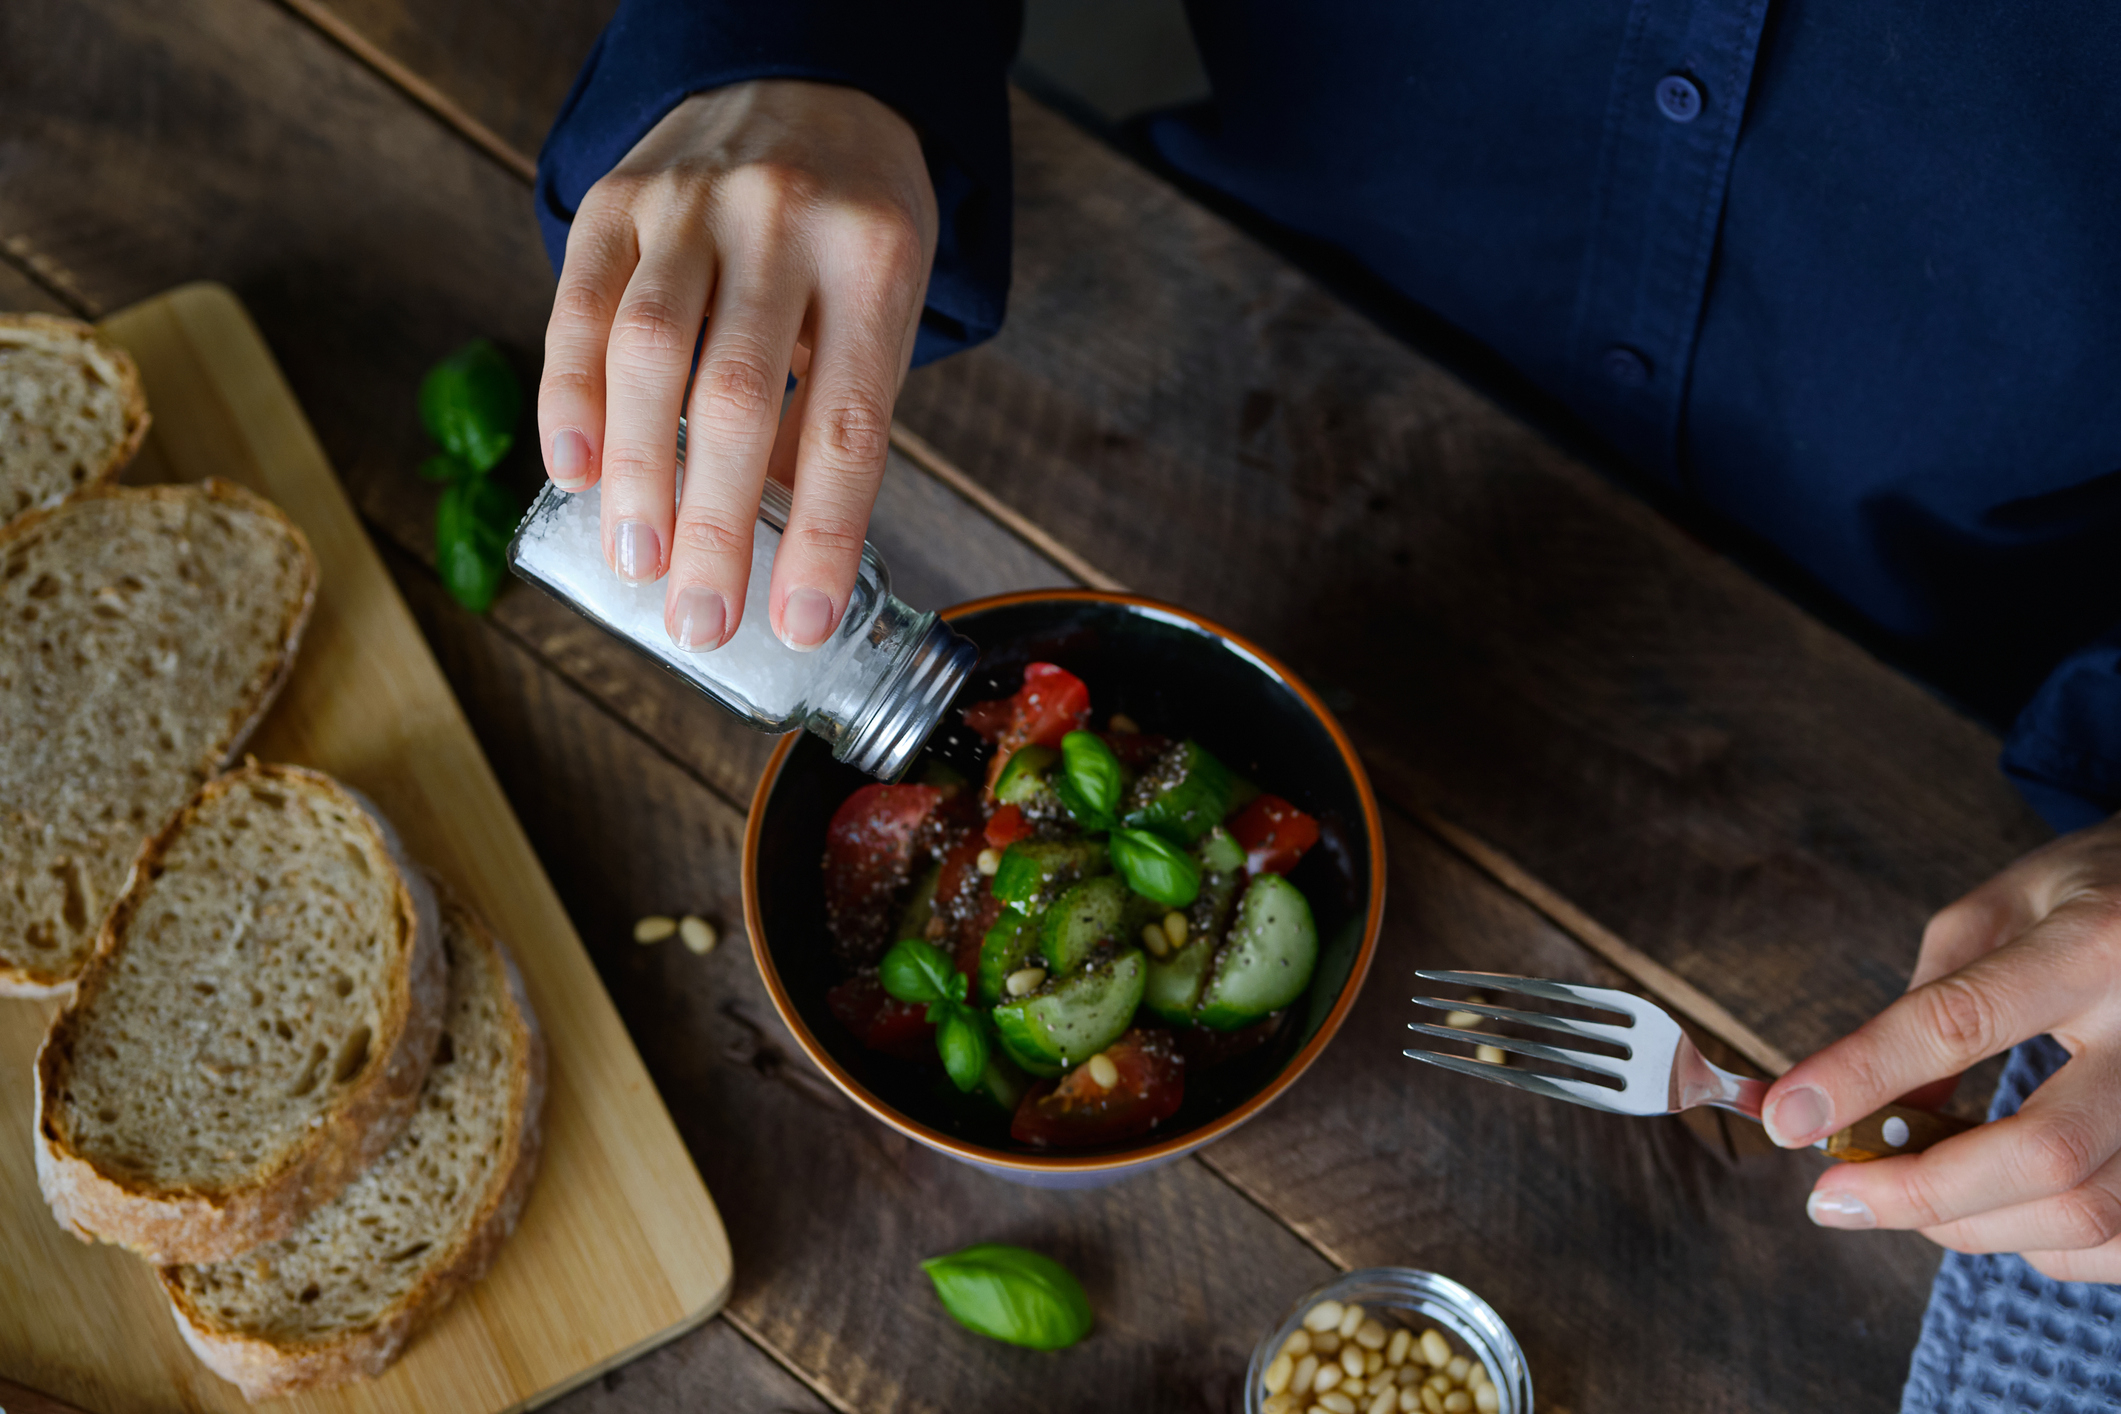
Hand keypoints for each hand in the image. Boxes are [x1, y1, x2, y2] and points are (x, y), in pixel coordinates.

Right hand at [537, 80, 936, 651]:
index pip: (845, 422)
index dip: (820, 534)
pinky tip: (576, 470)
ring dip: (636, 473)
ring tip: (634, 562)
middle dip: (712, 525)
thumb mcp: (882, 303)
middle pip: (736, 396)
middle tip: (698, 619)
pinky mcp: (618, 198)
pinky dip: (570, 397)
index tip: (799, 623)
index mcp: (872, 261)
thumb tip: (779, 544)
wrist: (803, 74)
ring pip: (646, 352)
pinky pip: (579, 305)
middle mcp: (782, 221)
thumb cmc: (852, 223)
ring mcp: (692, 203)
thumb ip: (830, 408)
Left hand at [1762, 815, 2120, 1280]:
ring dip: (1974, 1226)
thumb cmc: (2095, 891)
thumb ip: (1933, 1000)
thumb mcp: (2002, 909)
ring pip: (2088, 1212)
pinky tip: (1991, 1212)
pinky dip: (2044, 1245)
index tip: (1787, 1120)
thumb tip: (1858, 1106)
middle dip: (1919, 1192)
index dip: (1862, 1078)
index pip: (1960, 1024)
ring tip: (1903, 1199)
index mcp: (2090, 947)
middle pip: (2043, 1152)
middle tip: (1834, 1198)